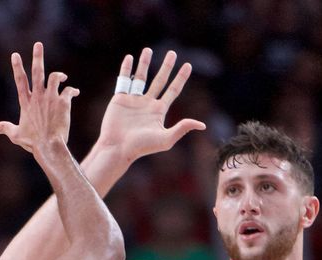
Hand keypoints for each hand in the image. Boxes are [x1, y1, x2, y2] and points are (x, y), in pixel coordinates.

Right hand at [0, 42, 78, 157]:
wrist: (49, 146)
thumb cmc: (33, 142)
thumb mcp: (16, 135)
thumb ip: (5, 128)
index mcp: (26, 102)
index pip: (20, 81)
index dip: (17, 67)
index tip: (15, 54)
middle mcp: (38, 97)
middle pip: (37, 72)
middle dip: (37, 57)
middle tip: (38, 44)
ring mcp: (51, 98)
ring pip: (55, 77)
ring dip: (59, 75)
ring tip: (62, 77)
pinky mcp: (63, 102)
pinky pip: (69, 91)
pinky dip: (72, 90)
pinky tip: (74, 93)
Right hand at [95, 47, 205, 162]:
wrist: (118, 148)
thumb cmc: (142, 147)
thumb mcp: (166, 139)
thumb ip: (182, 128)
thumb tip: (202, 125)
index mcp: (159, 111)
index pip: (173, 90)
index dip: (181, 78)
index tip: (188, 65)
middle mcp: (147, 104)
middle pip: (160, 80)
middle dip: (166, 67)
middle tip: (172, 52)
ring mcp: (133, 100)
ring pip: (141, 77)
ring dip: (145, 63)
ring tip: (148, 49)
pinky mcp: (119, 99)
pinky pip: (124, 80)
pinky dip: (126, 69)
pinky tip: (129, 58)